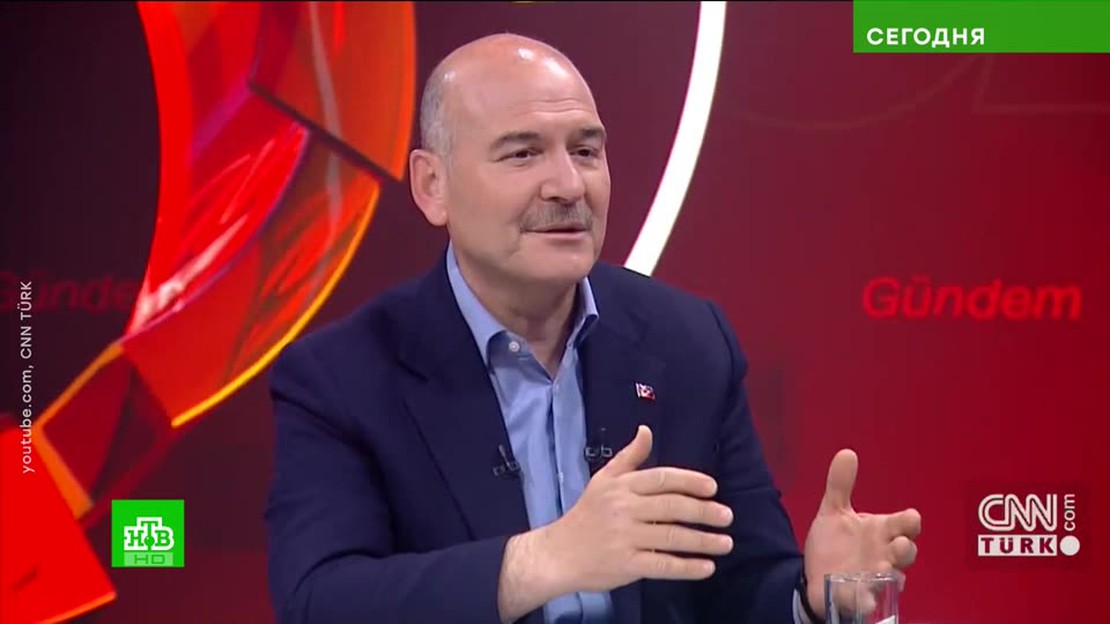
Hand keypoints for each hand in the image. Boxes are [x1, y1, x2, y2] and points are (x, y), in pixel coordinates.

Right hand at [539, 425, 734, 594]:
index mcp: (621, 486)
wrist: (557, 553)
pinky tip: (707, 567)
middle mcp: (624, 509)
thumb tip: (646, 430)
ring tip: (726, 543)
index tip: (713, 488)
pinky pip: (663, 565)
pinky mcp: (626, 565)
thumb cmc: (585, 515)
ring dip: (703, 541)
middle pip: (672, 507)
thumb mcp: (603, 480)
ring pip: (672, 537)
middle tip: (727, 516)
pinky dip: (687, 567)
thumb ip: (629, 457)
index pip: (662, 479)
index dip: (690, 482)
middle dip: (704, 512)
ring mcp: (625, 538)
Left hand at [802, 449, 921, 618]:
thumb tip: (846, 452)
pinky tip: (863, 598)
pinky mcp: (861, 597)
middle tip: (899, 544)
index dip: (910, 521)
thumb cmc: (835, 542)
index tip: (908, 519)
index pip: (907, 524)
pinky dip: (868, 600)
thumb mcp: (833, 511)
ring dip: (892, 573)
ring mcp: (875, 577)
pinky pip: (870, 601)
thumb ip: (840, 484)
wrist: (814, 574)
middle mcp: (884, 554)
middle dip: (907, 549)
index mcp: (881, 531)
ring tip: (883, 568)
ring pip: (895, 578)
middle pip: (908, 552)